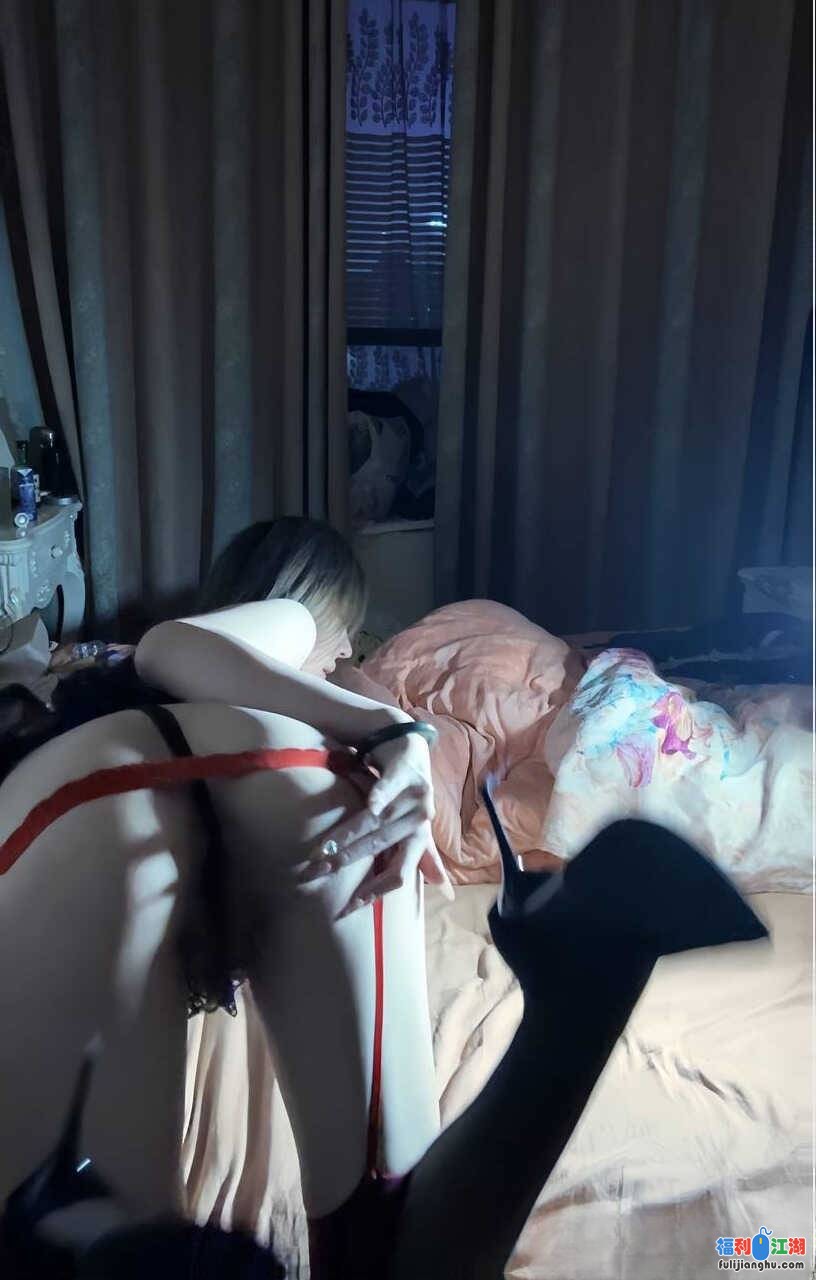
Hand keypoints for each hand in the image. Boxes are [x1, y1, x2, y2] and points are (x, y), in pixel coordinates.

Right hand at [296, 729, 453, 915]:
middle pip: (378, 847)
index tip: (344, 909)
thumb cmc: (410, 792)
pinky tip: (369, 805)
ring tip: (322, 849)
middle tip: (315, 872)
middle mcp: (419, 820)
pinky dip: (381, 796)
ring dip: (348, 836)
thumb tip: (442, 887)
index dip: (373, 892)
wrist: (411, 746)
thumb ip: (424, 855)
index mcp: (419, 838)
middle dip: (345, 861)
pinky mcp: (407, 771)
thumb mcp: (415, 825)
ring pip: (377, 821)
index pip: (398, 873)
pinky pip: (391, 786)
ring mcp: (414, 794)